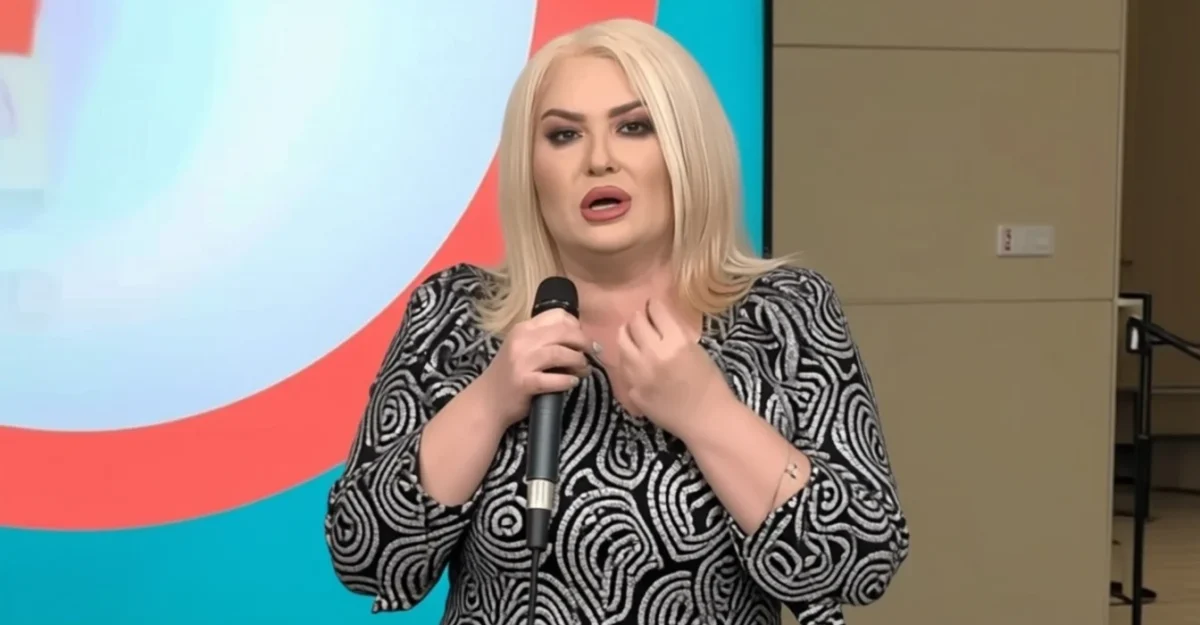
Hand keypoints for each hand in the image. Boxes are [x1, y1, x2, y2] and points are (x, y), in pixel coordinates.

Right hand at [478, 308, 591, 427]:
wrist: (488, 401)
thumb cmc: (510, 374)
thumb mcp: (522, 348)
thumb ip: (544, 339)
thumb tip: (578, 336)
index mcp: (523, 329)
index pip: (557, 315)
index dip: (576, 325)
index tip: (583, 338)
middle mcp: (521, 341)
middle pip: (563, 332)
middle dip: (584, 342)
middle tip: (593, 353)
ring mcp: (521, 362)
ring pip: (560, 353)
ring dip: (578, 361)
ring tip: (583, 369)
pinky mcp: (524, 383)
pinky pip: (553, 379)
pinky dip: (567, 381)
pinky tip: (572, 382)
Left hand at [615, 299, 731, 435]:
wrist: (706, 419)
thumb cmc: (709, 384)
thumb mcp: (696, 350)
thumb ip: (674, 335)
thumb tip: (657, 321)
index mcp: (676, 342)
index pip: (655, 311)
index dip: (653, 305)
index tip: (652, 305)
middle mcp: (654, 354)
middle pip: (635, 323)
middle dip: (639, 318)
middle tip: (642, 320)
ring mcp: (639, 373)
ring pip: (622, 342)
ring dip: (628, 335)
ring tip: (634, 337)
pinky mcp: (632, 389)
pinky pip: (623, 366)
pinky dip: (628, 360)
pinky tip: (636, 361)